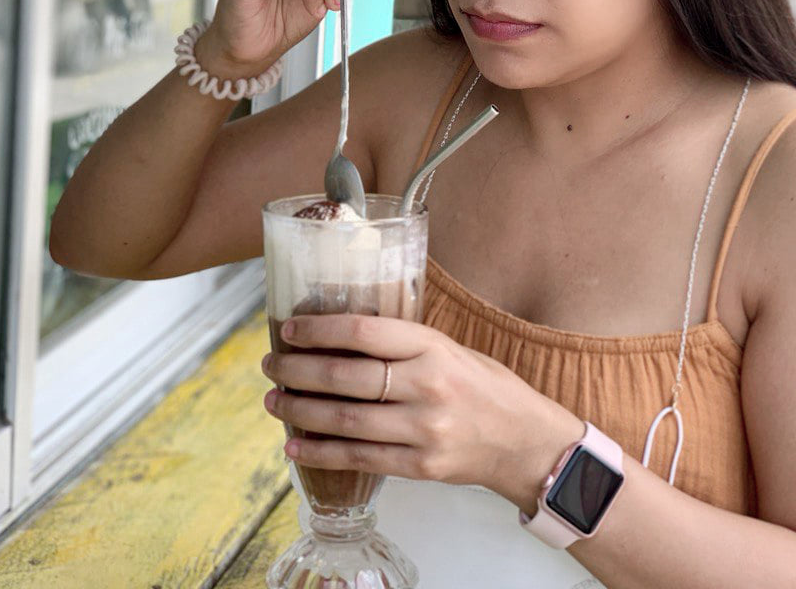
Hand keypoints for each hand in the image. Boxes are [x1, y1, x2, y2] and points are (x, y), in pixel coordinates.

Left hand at [261, 314, 583, 506]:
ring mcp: (423, 429)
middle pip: (347, 377)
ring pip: (346, 420)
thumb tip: (338, 333)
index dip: (321, 330)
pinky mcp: (421, 466)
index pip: (365, 332)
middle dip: (299, 371)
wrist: (524, 440)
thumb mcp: (448, 348)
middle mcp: (427, 386)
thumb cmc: (483, 385)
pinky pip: (360, 458)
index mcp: (432, 347)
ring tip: (274, 401)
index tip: (291, 329)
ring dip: (301, 411)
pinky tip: (296, 445)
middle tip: (271, 365)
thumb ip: (402, 343)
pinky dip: (322, 453)